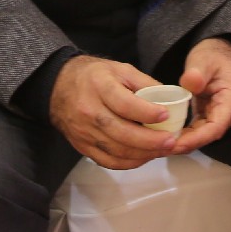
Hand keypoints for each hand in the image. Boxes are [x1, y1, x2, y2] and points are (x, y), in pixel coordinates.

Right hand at [49, 56, 179, 170]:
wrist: (59, 87)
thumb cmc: (94, 76)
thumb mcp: (120, 69)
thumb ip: (145, 82)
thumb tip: (169, 99)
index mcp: (99, 87)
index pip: (124, 104)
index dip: (147, 112)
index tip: (166, 114)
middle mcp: (89, 111)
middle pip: (121, 132)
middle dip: (150, 140)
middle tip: (171, 141)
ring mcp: (84, 132)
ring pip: (116, 151)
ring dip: (143, 154)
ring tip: (163, 150)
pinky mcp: (83, 147)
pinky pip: (108, 161)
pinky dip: (129, 163)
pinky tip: (144, 157)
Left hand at [170, 38, 230, 153]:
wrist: (223, 53)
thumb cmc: (215, 55)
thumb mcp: (205, 59)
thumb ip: (198, 71)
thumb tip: (190, 82)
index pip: (215, 127)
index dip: (195, 139)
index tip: (175, 143)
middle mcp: (227, 114)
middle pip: (207, 136)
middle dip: (185, 144)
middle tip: (159, 148)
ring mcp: (217, 116)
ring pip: (200, 136)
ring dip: (182, 142)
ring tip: (158, 145)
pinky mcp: (208, 116)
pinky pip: (196, 130)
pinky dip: (182, 135)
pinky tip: (164, 136)